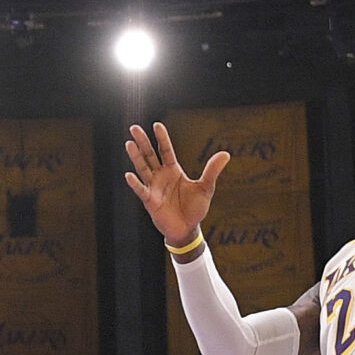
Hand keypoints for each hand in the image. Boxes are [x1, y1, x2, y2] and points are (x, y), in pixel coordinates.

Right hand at [123, 122, 229, 247]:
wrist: (188, 229)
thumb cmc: (195, 209)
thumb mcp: (205, 187)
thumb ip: (212, 170)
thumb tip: (226, 154)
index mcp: (173, 170)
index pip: (166, 151)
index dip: (161, 138)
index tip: (157, 125)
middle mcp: (161, 176)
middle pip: (150, 155)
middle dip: (143, 142)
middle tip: (134, 128)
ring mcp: (154, 188)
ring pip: (143, 169)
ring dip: (136, 157)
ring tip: (129, 143)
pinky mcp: (150, 201)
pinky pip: (141, 190)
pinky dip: (136, 184)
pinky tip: (130, 175)